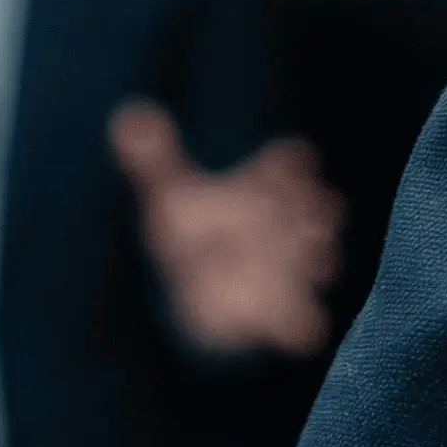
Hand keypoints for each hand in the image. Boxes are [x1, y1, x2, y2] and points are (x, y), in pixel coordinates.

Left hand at [109, 100, 343, 357]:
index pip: (289, 164)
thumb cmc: (191, 235)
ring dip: (310, 260)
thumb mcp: (170, 196)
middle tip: (301, 217)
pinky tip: (300, 329)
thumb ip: (155, 160)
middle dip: (308, 213)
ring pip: (320, 257)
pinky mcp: (288, 312)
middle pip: (314, 209)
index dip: (287, 167)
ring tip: (303, 260)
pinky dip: (301, 323)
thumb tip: (126, 116)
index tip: (279, 169)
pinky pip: (305, 321)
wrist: (199, 291)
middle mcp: (288, 224)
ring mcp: (293, 267)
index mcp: (263, 187)